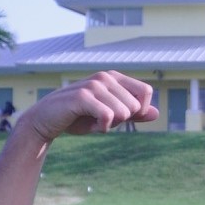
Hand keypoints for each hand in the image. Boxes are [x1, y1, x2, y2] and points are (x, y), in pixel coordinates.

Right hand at [20, 71, 159, 142]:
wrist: (47, 120)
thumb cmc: (80, 117)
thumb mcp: (111, 116)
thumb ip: (134, 114)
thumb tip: (156, 113)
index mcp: (114, 78)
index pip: (146, 92)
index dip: (139, 110)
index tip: (120, 115)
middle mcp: (105, 77)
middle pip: (135, 106)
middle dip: (121, 120)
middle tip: (100, 118)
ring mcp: (94, 85)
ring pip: (123, 112)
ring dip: (110, 124)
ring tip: (93, 120)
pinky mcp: (82, 97)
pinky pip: (108, 117)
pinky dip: (102, 127)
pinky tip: (90, 124)